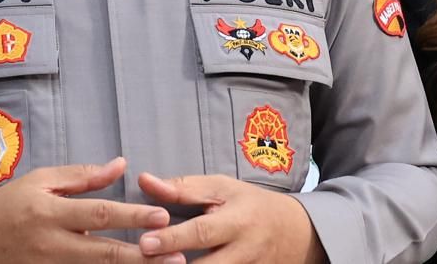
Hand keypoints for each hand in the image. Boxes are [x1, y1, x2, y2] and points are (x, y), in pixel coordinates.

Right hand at [0, 158, 169, 263]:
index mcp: (50, 213)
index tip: (162, 216)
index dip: (132, 216)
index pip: (100, 214)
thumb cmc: (8, 206)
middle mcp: (52, 245)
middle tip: (176, 256)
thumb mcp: (41, 181)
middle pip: (104, 253)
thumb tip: (121, 165)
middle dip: (142, 256)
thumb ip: (83, 176)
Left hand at [137, 172, 323, 263]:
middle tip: (144, 260)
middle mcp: (244, 251)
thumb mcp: (222, 188)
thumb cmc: (249, 205)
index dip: (173, 239)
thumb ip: (183, 188)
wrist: (293, 232)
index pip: (202, 231)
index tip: (145, 242)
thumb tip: (145, 181)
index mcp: (238, 221)